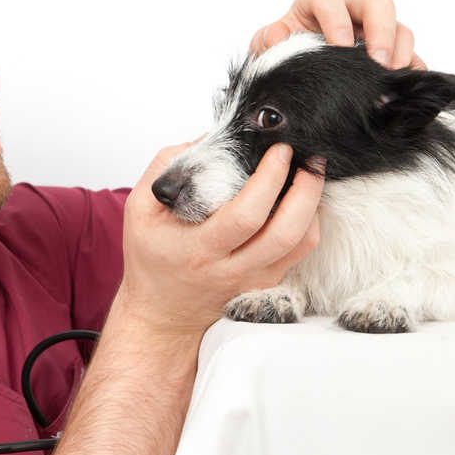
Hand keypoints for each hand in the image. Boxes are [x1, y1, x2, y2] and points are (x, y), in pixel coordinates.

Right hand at [119, 141, 323, 334]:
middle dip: (306, 190)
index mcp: (198, 250)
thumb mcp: (140, 210)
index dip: (269, 180)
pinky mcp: (265, 284)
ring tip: (310, 175)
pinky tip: (301, 202)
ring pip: (301, 245)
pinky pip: (300, 254)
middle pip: (286, 233)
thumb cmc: (150, 259)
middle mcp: (230, 270)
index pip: (245, 216)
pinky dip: (308, 224)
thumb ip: (166, 168)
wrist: (161, 314)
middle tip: (308, 160)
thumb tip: (208, 139)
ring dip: (313, 207)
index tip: (278, 151)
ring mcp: (253, 281)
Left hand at [250, 0, 425, 69]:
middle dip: (382, 31)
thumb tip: (278, 34)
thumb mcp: (266, 47)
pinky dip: (412, 73)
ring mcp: (374, 33)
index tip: (340, 46)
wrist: (294, 76)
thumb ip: (267, 41)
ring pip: (400, 30)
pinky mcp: (390, 55)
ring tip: (389, 83)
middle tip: (378, 62)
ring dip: (400, 54)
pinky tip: (403, 93)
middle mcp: (351, 12)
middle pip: (378, 3)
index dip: (337, 18)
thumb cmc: (282, 54)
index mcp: (316, 4)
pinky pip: (412, 58)